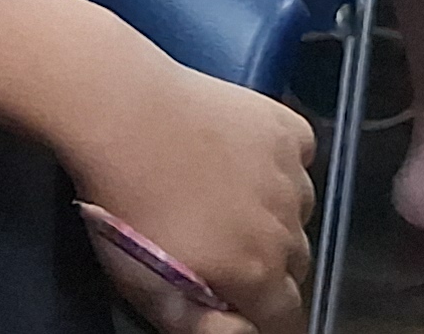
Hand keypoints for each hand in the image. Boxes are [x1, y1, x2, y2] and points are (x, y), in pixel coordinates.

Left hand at [64, 56, 316, 333]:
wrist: (123, 112)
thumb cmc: (126, 205)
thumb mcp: (149, 288)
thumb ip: (206, 327)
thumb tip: (247, 333)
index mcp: (257, 273)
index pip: (289, 318)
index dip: (266, 315)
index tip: (240, 298)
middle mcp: (287, 227)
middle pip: (295, 264)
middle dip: (269, 264)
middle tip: (223, 243)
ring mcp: (292, 173)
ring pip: (300, 211)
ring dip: (275, 213)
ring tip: (226, 195)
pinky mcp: (288, 127)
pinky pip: (300, 158)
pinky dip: (281, 163)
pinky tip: (243, 154)